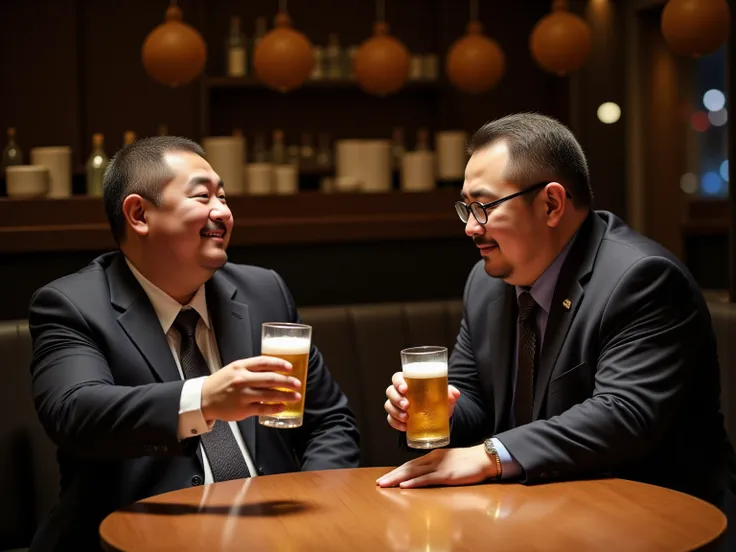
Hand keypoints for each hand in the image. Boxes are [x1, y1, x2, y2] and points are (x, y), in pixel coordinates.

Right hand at [201, 356, 301, 421]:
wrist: (204, 398)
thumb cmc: (221, 382)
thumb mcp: (235, 368)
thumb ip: (252, 367)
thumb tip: (275, 368)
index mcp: (241, 366)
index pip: (264, 362)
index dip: (280, 364)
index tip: (290, 367)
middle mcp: (242, 380)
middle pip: (271, 379)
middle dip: (288, 382)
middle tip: (298, 383)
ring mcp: (243, 395)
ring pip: (269, 395)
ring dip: (285, 396)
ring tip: (296, 396)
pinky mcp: (242, 409)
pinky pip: (263, 408)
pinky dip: (275, 408)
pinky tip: (282, 407)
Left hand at [376, 445, 496, 487]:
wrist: (484, 458)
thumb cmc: (468, 461)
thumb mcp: (449, 461)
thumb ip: (437, 466)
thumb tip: (425, 474)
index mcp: (433, 456)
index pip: (410, 464)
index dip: (397, 471)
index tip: (386, 477)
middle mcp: (432, 460)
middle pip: (408, 468)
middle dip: (392, 475)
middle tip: (379, 482)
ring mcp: (439, 467)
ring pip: (413, 473)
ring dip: (397, 479)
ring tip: (385, 484)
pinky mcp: (446, 475)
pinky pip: (427, 479)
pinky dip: (414, 482)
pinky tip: (405, 486)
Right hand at [384, 371, 460, 431]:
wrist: (438, 415)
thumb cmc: (437, 399)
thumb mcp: (445, 395)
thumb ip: (450, 393)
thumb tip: (454, 394)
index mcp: (408, 381)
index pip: (397, 378)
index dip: (398, 382)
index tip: (405, 388)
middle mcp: (400, 392)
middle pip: (390, 391)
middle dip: (396, 399)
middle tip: (407, 405)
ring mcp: (396, 405)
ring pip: (389, 405)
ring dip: (395, 411)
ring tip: (406, 418)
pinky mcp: (397, 417)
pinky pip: (391, 419)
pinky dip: (396, 423)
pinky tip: (404, 427)